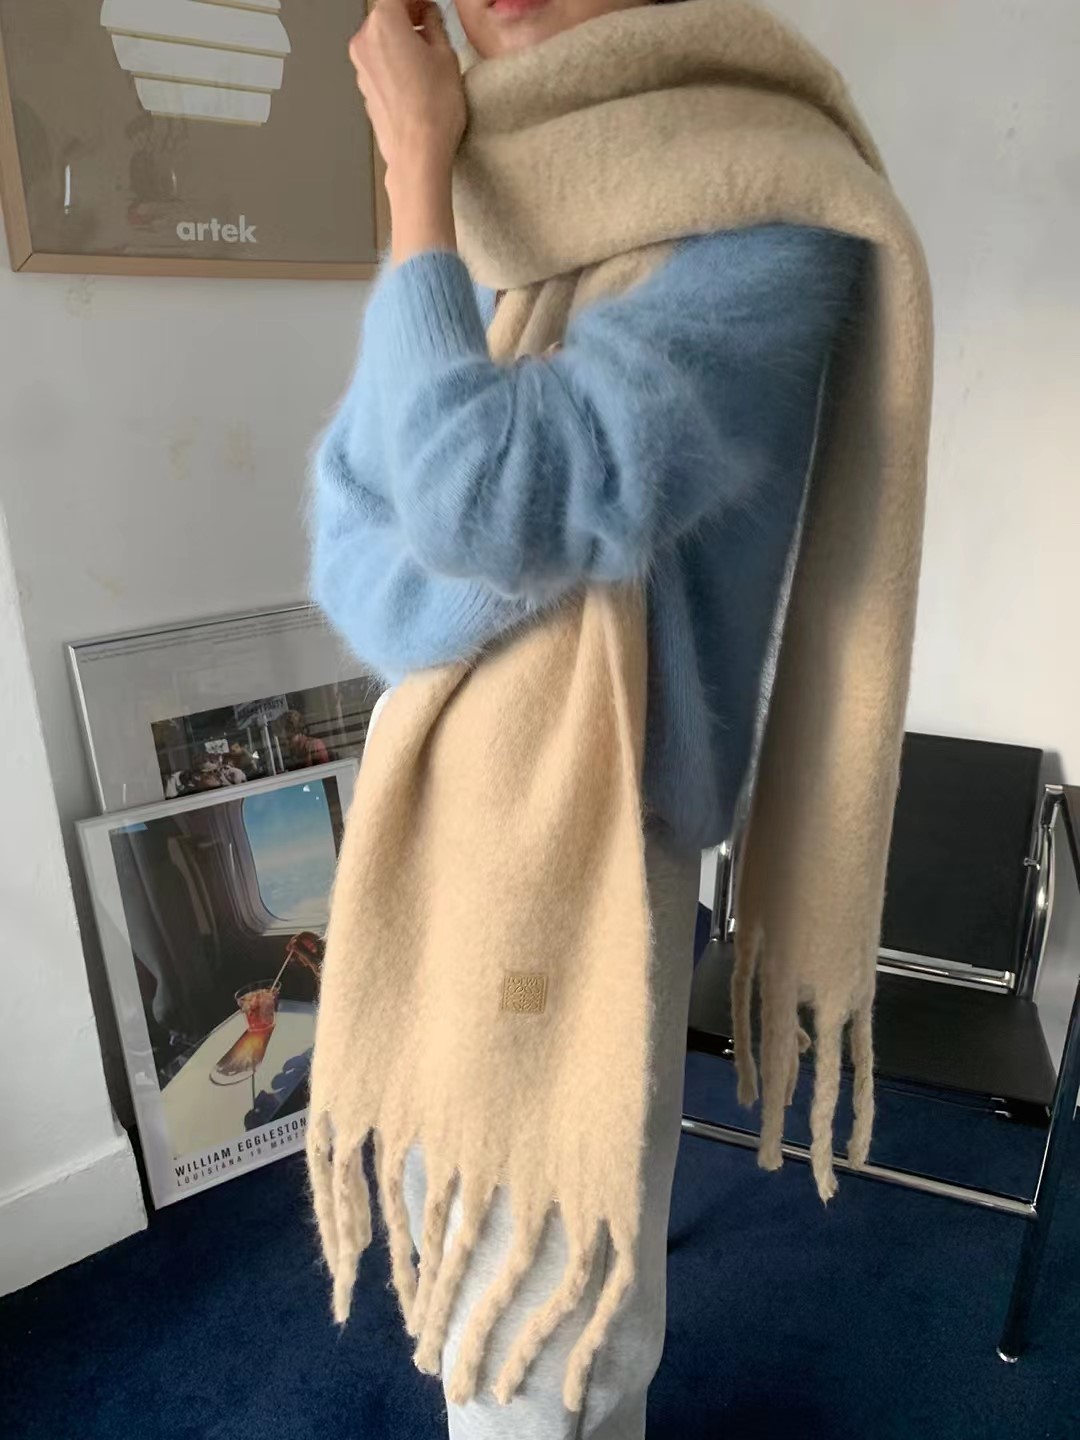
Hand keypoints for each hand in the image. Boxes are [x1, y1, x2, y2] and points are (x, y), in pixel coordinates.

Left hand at [349, 0, 464, 261]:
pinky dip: (393, 59)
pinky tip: (415, 73)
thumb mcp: (446, 56)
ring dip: (401, 38)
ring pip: (381, 39)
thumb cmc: (433, 109)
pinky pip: (379, 62)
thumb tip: (430, 16)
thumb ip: (435, 26)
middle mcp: (365, 41)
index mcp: (385, 23)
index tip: (430, 3)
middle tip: (432, 21)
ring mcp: (361, 66)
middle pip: (386, 15)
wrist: (417, 154)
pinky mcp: (365, 88)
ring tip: (427, 51)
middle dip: (408, 14)